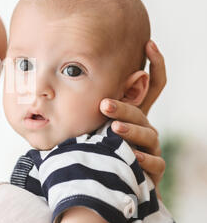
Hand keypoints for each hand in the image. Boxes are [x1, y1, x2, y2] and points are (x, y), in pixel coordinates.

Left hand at [99, 40, 166, 194]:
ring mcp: (151, 148)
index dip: (156, 63)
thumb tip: (66, 75)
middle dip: (123, 107)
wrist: (111, 178)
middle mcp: (146, 127)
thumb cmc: (101, 146)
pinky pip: (154, 163)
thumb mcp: (96, 122)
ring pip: (147, 136)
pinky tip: (132, 157)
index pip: (154, 84)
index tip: (148, 43)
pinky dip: (143, 160)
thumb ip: (91, 102)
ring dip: (130, 131)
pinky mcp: (154, 169)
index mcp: (135, 113)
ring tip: (114, 128)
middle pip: (141, 112)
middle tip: (103, 104)